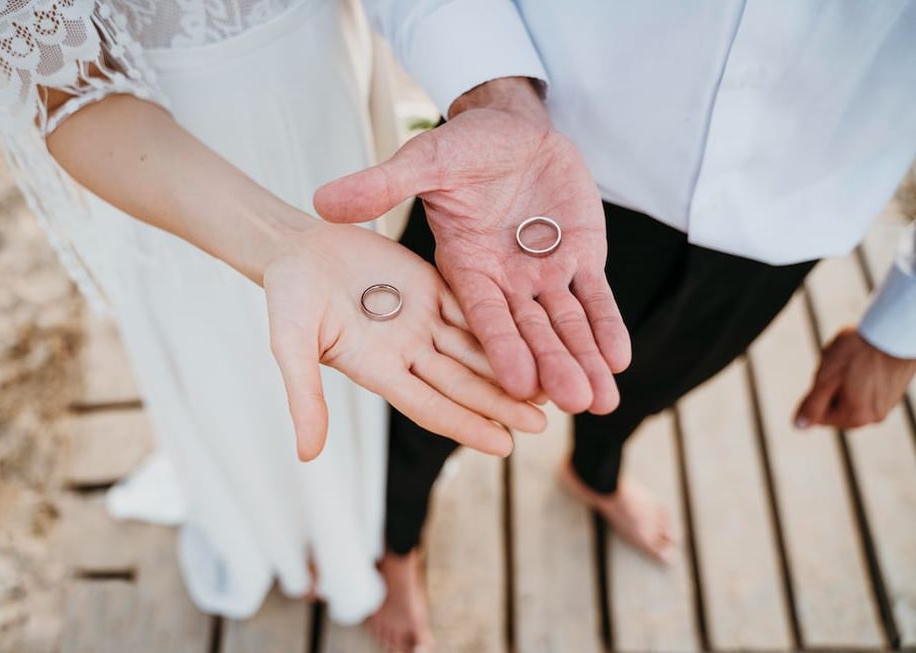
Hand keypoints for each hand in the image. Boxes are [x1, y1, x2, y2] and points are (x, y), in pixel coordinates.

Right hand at [264, 222, 546, 460]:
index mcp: (378, 369)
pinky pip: (473, 306)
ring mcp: (422, 321)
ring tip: (551, 385)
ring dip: (511, 367)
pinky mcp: (432, 288)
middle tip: (544, 424)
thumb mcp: (291, 344)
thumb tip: (307, 455)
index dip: (466, 425)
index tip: (505, 446)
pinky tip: (537, 332)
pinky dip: (503, 322)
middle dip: (502, 403)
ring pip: (476, 348)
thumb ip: (304, 395)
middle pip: (463, 383)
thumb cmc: (286, 294)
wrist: (295, 245)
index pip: (430, 405)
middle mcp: (407, 352)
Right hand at [314, 78, 629, 414]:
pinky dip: (604, 325)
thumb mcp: (422, 161)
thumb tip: (323, 201)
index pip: (479, 322)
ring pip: (561, 326)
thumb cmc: (459, 142)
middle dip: (550, 368)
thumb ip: (380, 186)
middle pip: (525, 335)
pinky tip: (617, 358)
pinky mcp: (577, 258)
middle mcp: (499, 283)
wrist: (510, 125)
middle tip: (573, 405)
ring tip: (602, 401)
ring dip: (581, 359)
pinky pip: (592, 297)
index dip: (497, 360)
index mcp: (459, 271)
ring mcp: (539, 274)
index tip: (514, 397)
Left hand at [796, 327, 915, 429]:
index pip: (819, 416)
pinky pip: (867, 389)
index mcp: (855, 418)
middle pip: (835, 407)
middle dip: (831, 387)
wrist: (895, 333)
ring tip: (854, 360)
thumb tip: (799, 426)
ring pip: (851, 396)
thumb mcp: (826, 378)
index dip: (816, 393)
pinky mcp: (893, 393)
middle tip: (840, 365)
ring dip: (845, 380)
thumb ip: (812, 405)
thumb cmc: (859, 352)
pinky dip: (861, 376)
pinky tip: (865, 359)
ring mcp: (886, 406)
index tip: (826, 373)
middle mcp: (874, 418)